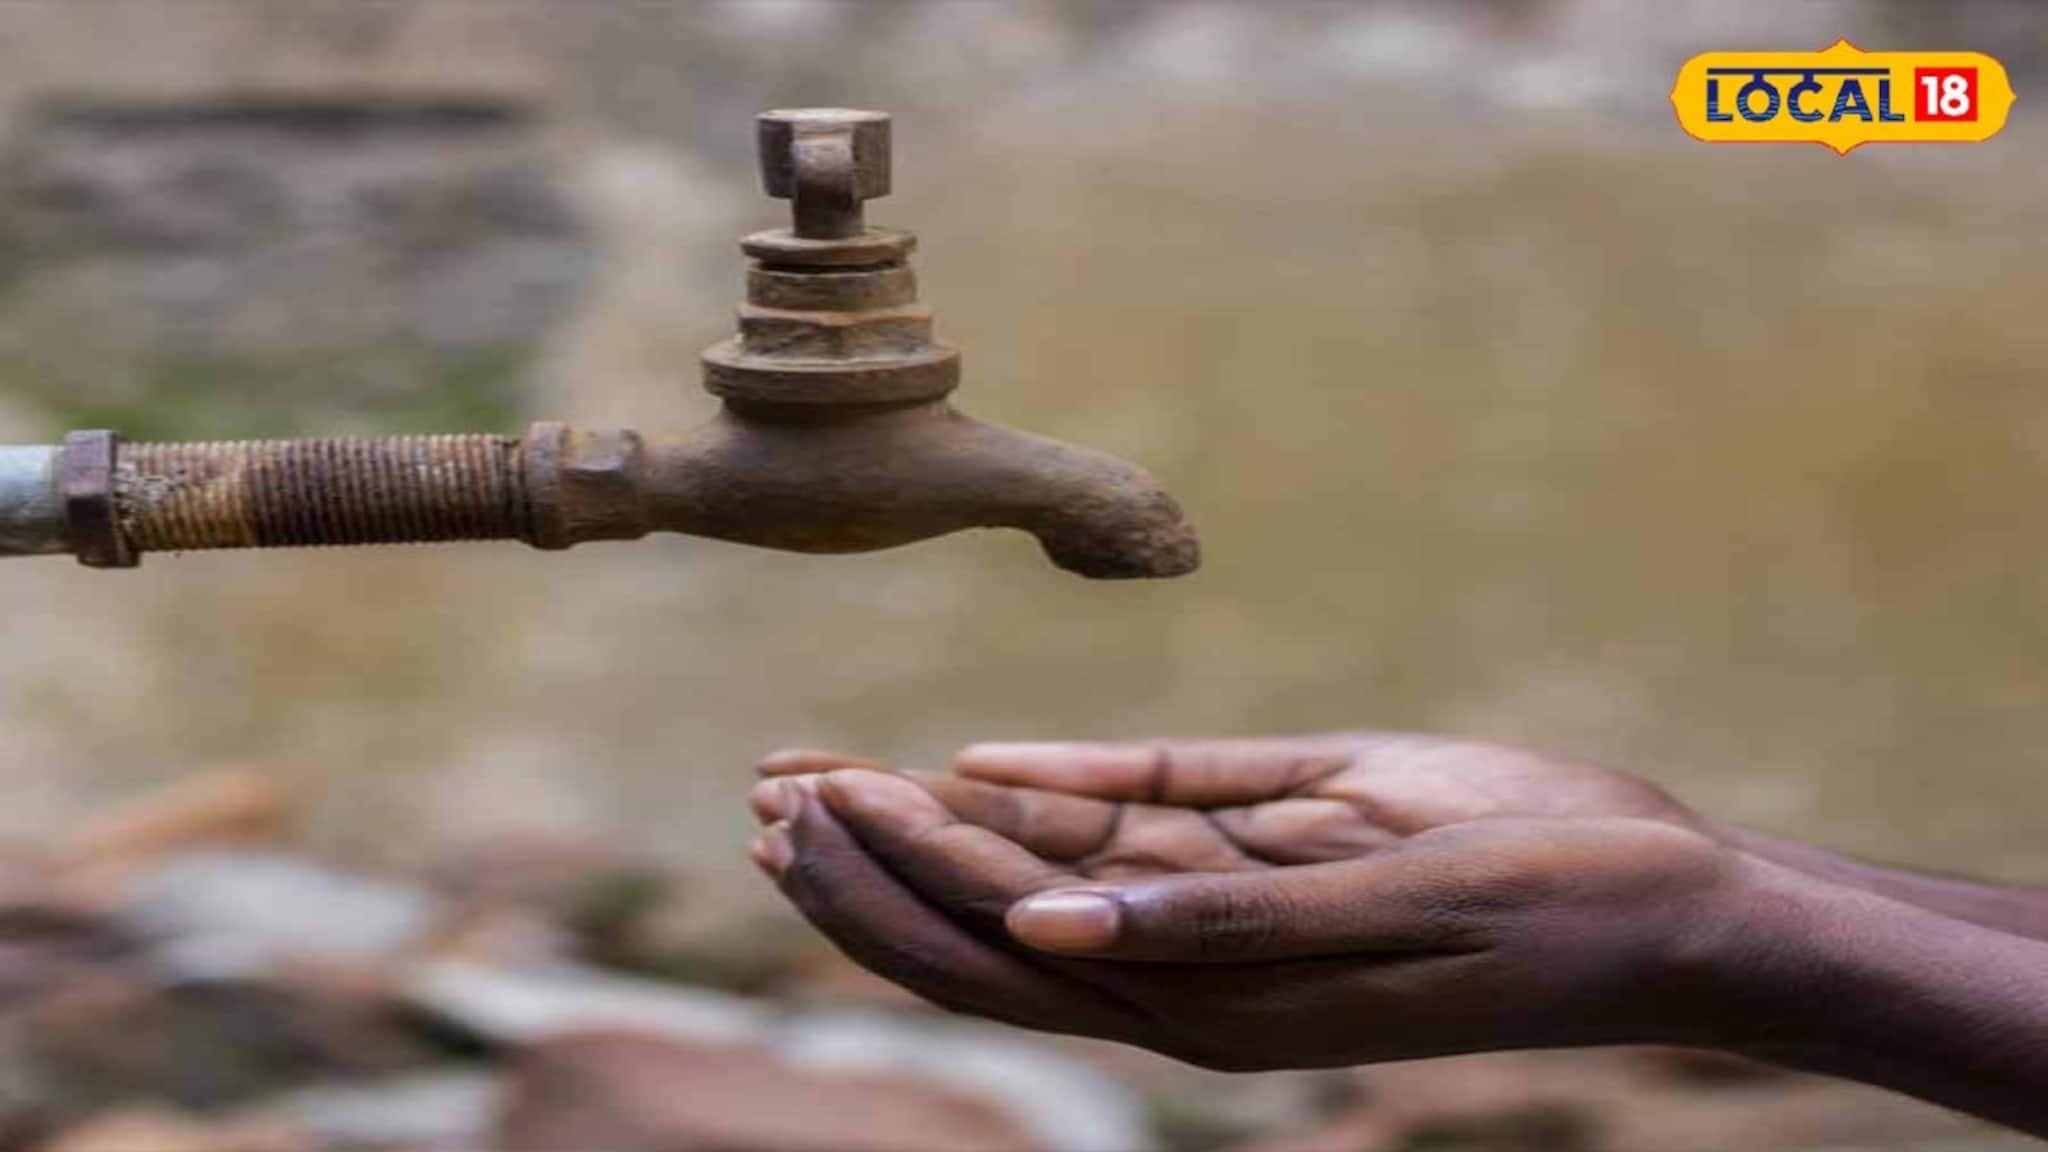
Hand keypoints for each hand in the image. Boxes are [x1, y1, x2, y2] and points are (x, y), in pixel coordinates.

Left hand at [760, 734, 1701, 878]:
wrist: (1666, 907)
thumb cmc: (1546, 904)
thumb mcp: (1384, 905)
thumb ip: (1213, 919)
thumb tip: (1044, 931)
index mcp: (1210, 1001)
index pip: (1004, 950)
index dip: (895, 882)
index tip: (807, 802)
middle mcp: (1196, 967)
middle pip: (991, 926)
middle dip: (873, 863)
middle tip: (768, 790)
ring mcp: (1228, 911)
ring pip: (1044, 876)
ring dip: (932, 828)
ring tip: (821, 777)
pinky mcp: (1269, 847)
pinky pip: (1136, 823)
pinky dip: (1049, 797)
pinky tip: (973, 769)